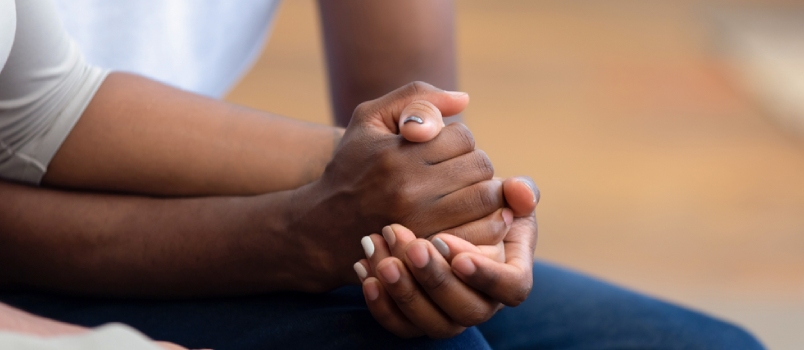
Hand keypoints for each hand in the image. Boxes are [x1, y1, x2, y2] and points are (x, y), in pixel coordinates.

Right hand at [284, 82, 504, 290]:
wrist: (323, 230)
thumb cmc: (350, 167)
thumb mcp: (369, 120)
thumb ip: (416, 99)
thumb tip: (464, 99)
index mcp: (396, 154)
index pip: (462, 137)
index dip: (456, 140)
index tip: (441, 151)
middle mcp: (409, 189)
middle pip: (479, 166)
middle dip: (472, 166)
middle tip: (455, 173)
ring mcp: (422, 224)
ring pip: (485, 197)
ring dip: (482, 192)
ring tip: (463, 193)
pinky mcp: (430, 250)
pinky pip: (483, 232)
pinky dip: (485, 223)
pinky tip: (468, 217)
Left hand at [354, 177, 538, 336]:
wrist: (438, 216)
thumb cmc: (480, 205)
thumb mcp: (502, 194)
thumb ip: (518, 190)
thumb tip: (520, 192)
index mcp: (511, 274)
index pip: (512, 287)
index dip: (486, 272)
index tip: (449, 243)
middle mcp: (483, 302)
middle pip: (468, 310)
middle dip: (437, 279)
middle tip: (413, 246)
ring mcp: (450, 315)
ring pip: (432, 324)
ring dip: (406, 292)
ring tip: (384, 258)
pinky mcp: (418, 320)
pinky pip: (401, 326)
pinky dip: (381, 304)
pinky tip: (365, 269)